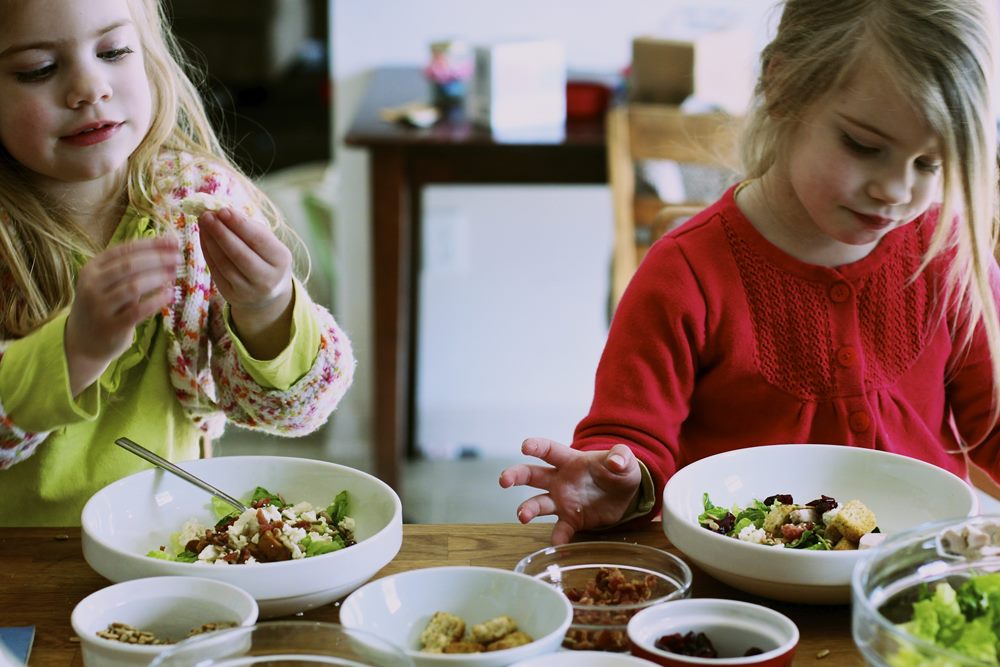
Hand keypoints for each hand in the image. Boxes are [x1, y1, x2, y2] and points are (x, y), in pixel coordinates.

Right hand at [65, 236, 179, 394]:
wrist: (83, 341)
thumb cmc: (105, 306)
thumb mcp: (110, 282)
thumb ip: (134, 267)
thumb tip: (170, 244)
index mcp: (92, 268)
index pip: (124, 250)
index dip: (151, 244)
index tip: (173, 241)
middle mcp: (91, 285)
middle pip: (129, 265)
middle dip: (157, 259)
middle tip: (179, 258)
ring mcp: (99, 306)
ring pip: (133, 286)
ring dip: (158, 278)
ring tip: (174, 274)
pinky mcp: (110, 326)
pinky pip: (137, 311)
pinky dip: (156, 301)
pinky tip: (170, 295)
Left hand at [198, 207, 293, 358]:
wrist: (266, 293)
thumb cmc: (265, 258)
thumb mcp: (268, 243)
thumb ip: (249, 228)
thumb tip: (221, 211)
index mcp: (281, 260)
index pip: (259, 240)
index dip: (239, 224)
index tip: (223, 209)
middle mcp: (267, 278)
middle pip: (240, 254)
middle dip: (221, 232)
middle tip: (207, 215)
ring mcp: (249, 290)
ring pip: (225, 263)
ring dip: (211, 241)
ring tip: (203, 223)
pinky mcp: (232, 295)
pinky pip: (216, 271)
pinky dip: (207, 252)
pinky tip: (204, 237)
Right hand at [498, 437, 641, 544]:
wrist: (627, 496)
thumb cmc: (620, 472)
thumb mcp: (625, 461)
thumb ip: (621, 457)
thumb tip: (615, 462)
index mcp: (571, 461)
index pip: (549, 450)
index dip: (536, 446)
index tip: (525, 446)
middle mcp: (560, 480)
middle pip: (532, 475)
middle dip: (516, 476)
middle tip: (504, 481)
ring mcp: (563, 501)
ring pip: (539, 503)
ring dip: (528, 509)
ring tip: (522, 516)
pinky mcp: (571, 520)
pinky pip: (560, 529)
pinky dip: (558, 537)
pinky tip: (557, 544)